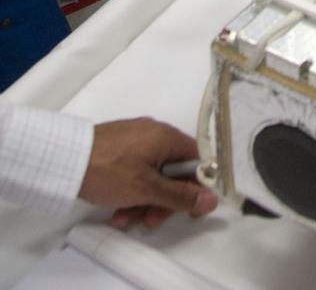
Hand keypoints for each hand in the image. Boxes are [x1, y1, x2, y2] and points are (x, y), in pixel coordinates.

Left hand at [79, 118, 217, 229]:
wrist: (66, 159)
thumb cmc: (111, 171)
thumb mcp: (147, 189)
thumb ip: (180, 196)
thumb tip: (212, 199)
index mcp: (167, 137)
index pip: (196, 161)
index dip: (196, 187)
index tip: (189, 209)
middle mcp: (154, 133)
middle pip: (173, 171)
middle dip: (163, 200)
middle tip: (151, 220)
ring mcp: (135, 139)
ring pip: (152, 174)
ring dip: (144, 200)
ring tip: (124, 220)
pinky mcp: (119, 147)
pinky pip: (135, 170)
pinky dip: (131, 190)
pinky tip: (117, 209)